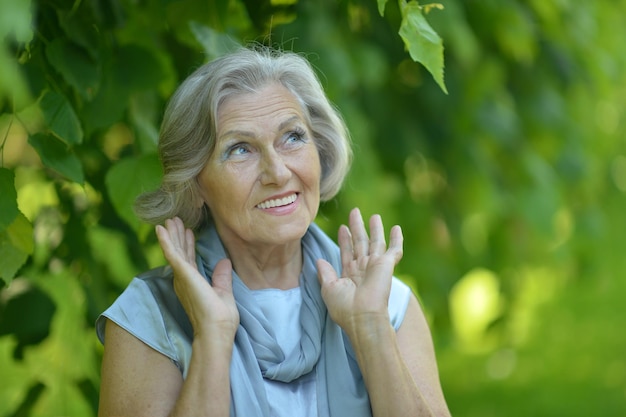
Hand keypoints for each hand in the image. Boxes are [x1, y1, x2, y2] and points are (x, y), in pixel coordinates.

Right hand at [156, 218, 238, 342]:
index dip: (188, 245)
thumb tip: (224, 262)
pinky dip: (166, 240)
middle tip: (175, 220)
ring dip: (172, 234)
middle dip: (178, 236)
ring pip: (175, 250)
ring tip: (170, 219)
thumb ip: (222, 277)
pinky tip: (161, 229)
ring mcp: (182, 276)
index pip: (190, 260)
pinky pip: (172, 254)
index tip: (189, 231)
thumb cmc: (221, 319)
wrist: (216, 331)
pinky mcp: (183, 274)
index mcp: (194, 283)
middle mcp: (185, 279)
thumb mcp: (224, 293)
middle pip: (180, 252)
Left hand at [316, 208, 402, 335]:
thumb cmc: (344, 307)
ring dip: (375, 229)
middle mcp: (363, 268)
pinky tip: (396, 228)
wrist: (362, 317)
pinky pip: (394, 250)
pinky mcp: (387, 265)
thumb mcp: (329, 289)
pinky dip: (396, 239)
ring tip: (374, 216)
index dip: (345, 240)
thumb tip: (319, 260)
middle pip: (360, 242)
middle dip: (357, 227)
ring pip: (375, 242)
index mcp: (349, 274)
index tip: (343, 228)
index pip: (347, 252)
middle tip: (355, 212)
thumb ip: (325, 273)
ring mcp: (375, 266)